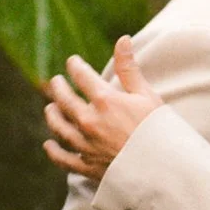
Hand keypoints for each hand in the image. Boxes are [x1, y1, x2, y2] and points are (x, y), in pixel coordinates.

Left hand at [43, 35, 166, 177]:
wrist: (160, 169)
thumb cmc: (157, 129)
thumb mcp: (146, 94)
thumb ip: (129, 68)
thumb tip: (122, 39)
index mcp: (105, 100)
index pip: (82, 77)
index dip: (75, 66)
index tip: (72, 61)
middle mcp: (90, 121)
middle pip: (65, 101)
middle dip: (59, 88)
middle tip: (56, 81)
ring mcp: (86, 145)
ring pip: (60, 127)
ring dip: (52, 115)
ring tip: (50, 107)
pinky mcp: (87, 166)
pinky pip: (64, 158)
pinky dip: (54, 151)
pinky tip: (49, 144)